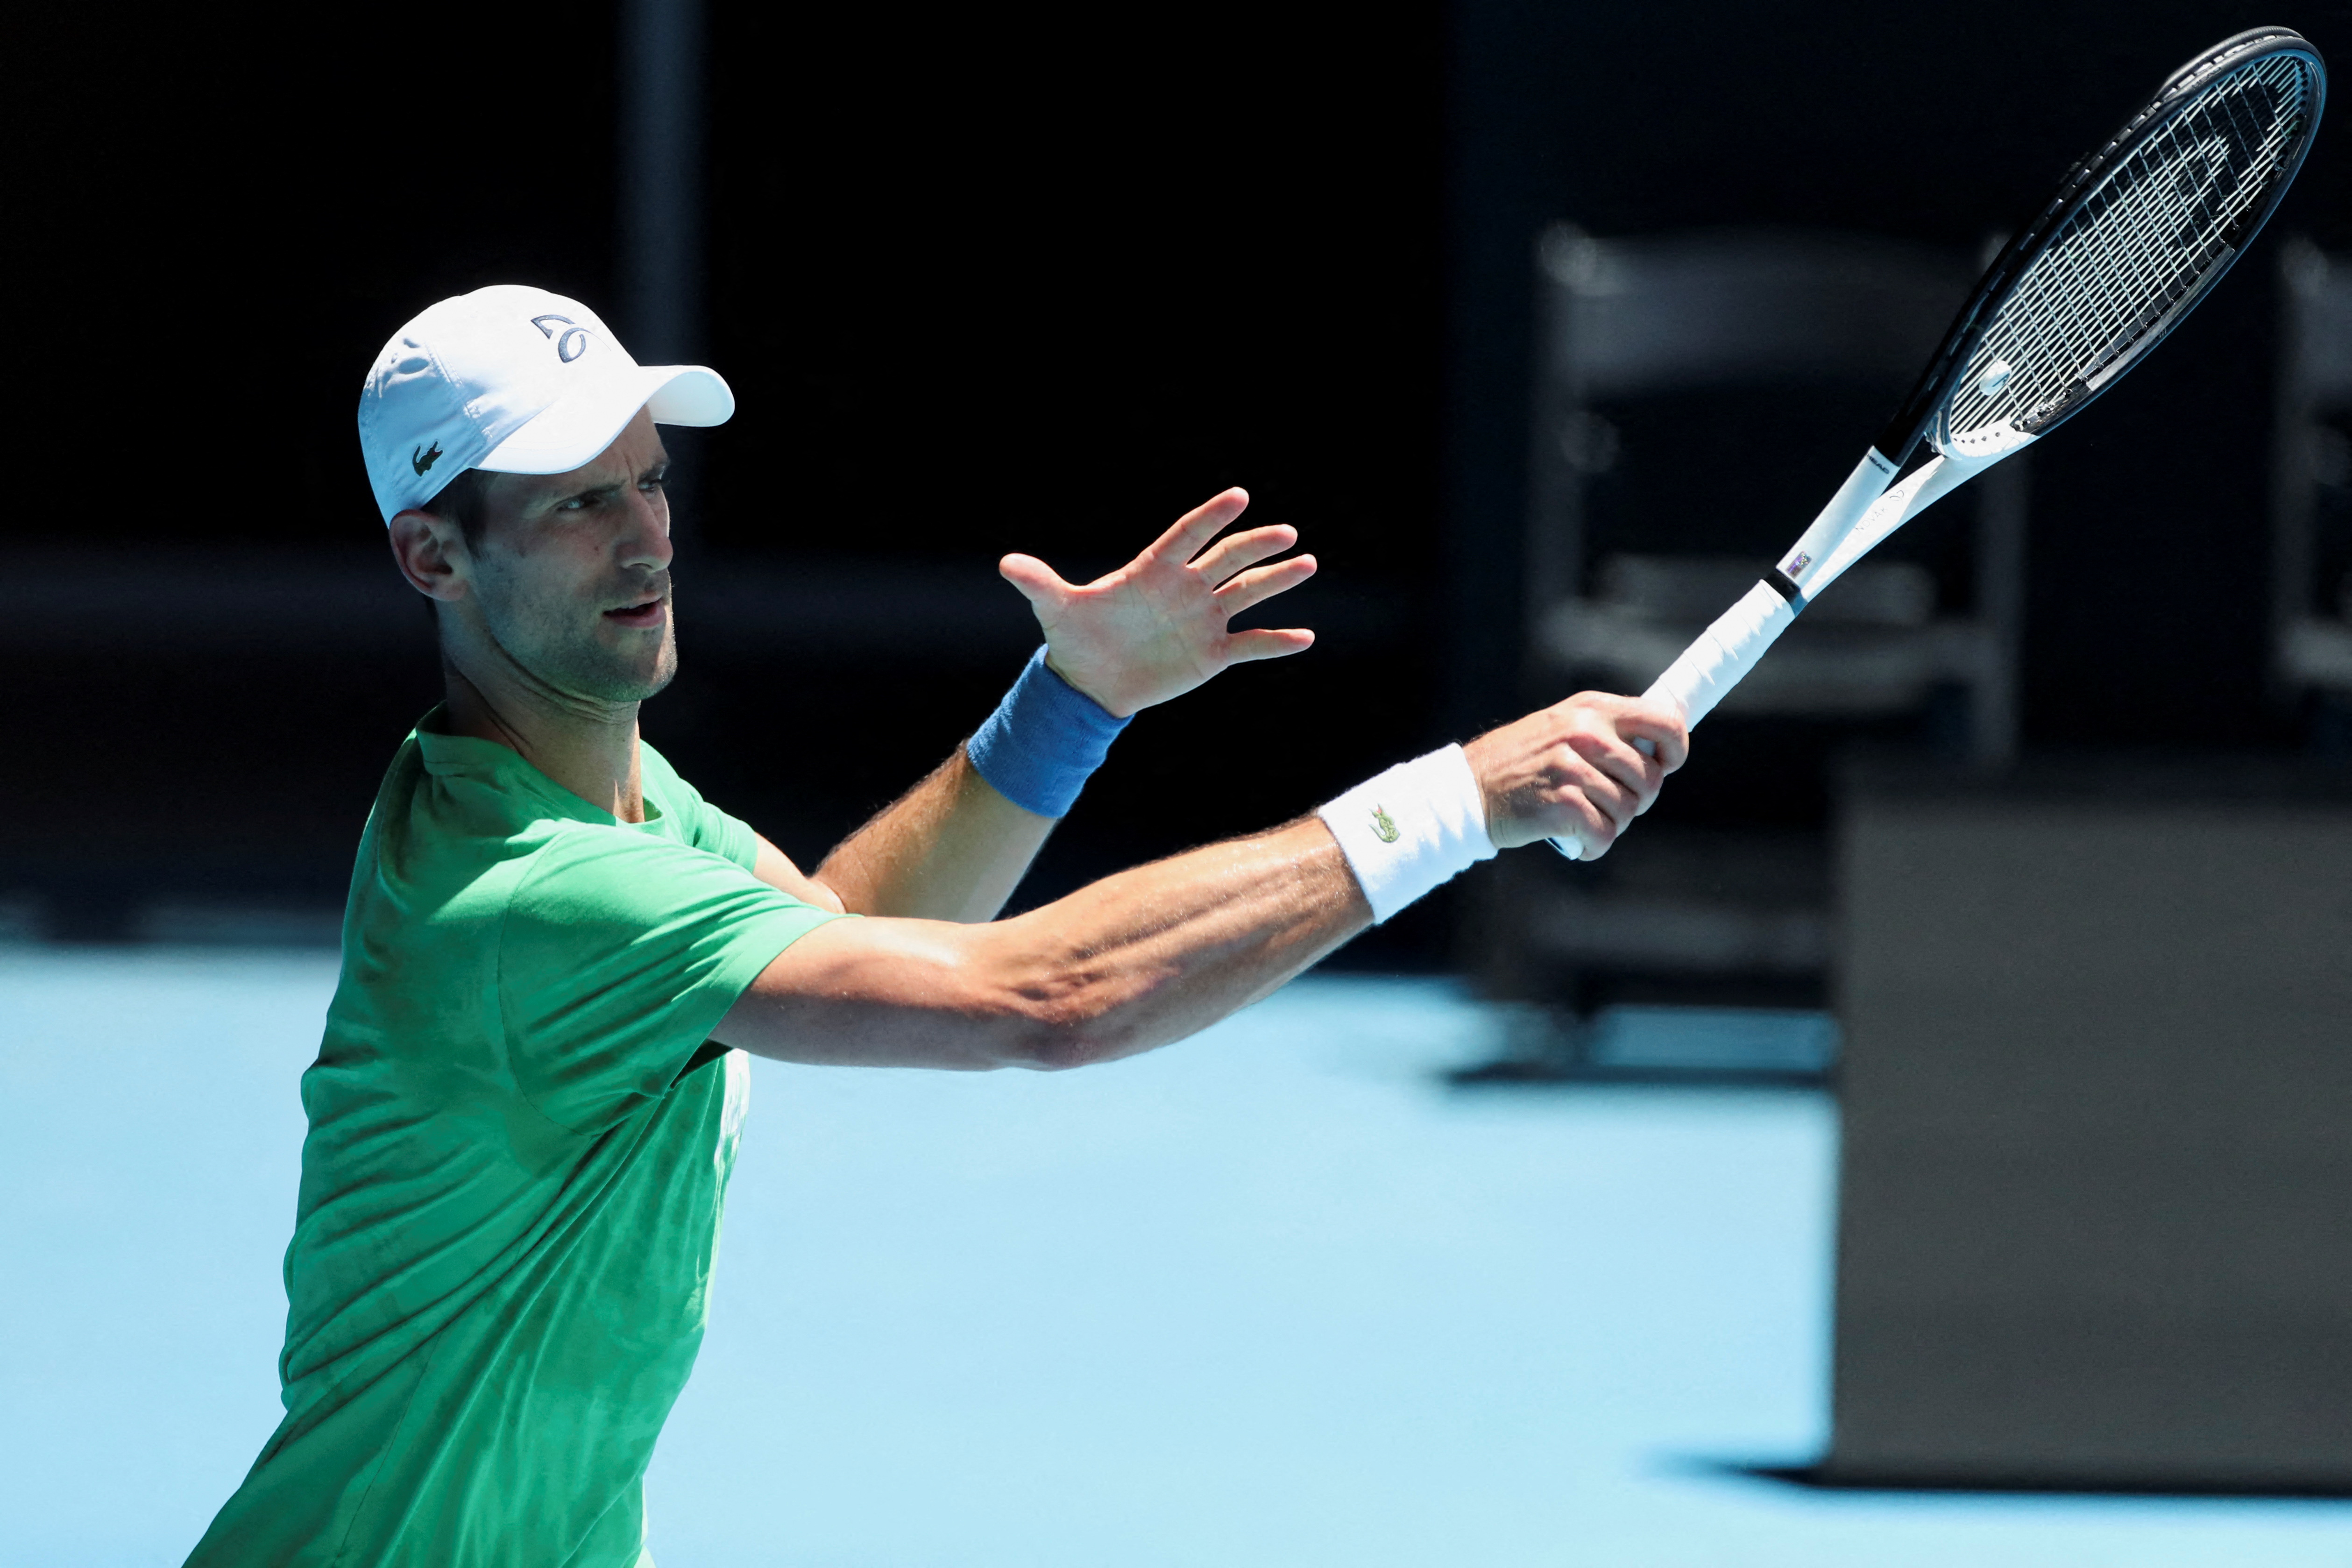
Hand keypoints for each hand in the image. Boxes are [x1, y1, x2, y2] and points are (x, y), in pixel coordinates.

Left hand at [998, 488, 1314, 716]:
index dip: (1210, 516)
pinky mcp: (1212, 654)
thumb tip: (1006, 564)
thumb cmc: (1075, 637)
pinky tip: (1305, 637)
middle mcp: (1186, 588)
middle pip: (1227, 559)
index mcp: (1154, 569)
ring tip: (1307, 563)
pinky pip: (1251, 645)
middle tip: (1287, 533)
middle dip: (1257, 545)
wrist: (1090, 682)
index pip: (1187, 536)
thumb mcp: (1055, 610)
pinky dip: (1278, 643)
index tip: (1239, 496)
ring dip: (1277, 579)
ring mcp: (1203, 620)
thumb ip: (1039, 583)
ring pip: (1248, 594)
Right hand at [1463, 693, 1688, 854]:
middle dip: (1637, 798)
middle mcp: (1585, 733)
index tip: (1667, 764)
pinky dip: (1594, 845)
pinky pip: (1605, 834)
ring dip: (1611, 823)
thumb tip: (1659, 750)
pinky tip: (1574, 839)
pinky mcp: (1563, 804)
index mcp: (1591, 709)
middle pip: (1650, 777)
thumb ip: (1607, 731)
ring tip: (1582, 818)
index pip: (1664, 720)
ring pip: (1629, 809)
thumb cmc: (1520, 764)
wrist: (1467, 791)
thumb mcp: (1562, 726)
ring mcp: (1573, 768)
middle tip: (1607, 802)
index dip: (1675, 748)